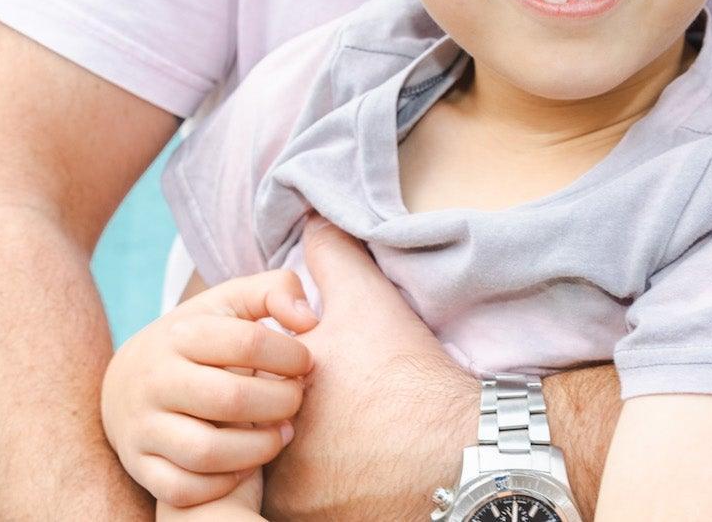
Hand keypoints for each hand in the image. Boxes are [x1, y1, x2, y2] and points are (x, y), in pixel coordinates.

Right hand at [102, 268, 317, 509]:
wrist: (126, 381)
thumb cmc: (199, 339)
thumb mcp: (230, 303)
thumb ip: (275, 290)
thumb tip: (309, 320)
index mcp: (182, 333)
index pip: (248, 342)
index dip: (290, 356)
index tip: (305, 364)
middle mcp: (156, 379)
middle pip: (231, 399)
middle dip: (281, 403)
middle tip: (297, 401)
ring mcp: (143, 425)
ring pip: (206, 452)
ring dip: (258, 449)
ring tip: (281, 435)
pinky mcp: (139, 465)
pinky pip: (183, 488)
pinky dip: (221, 483)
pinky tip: (246, 465)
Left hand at [261, 219, 479, 520]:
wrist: (461, 452)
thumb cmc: (407, 373)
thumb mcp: (367, 300)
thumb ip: (330, 256)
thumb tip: (311, 219)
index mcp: (270, 396)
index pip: (250, 381)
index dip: (281, 370)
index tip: (322, 371)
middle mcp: (270, 456)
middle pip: (263, 430)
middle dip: (289, 416)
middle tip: (336, 408)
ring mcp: (291, 500)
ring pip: (283, 472)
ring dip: (306, 456)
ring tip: (349, 437)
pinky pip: (308, 506)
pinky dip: (327, 490)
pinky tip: (359, 466)